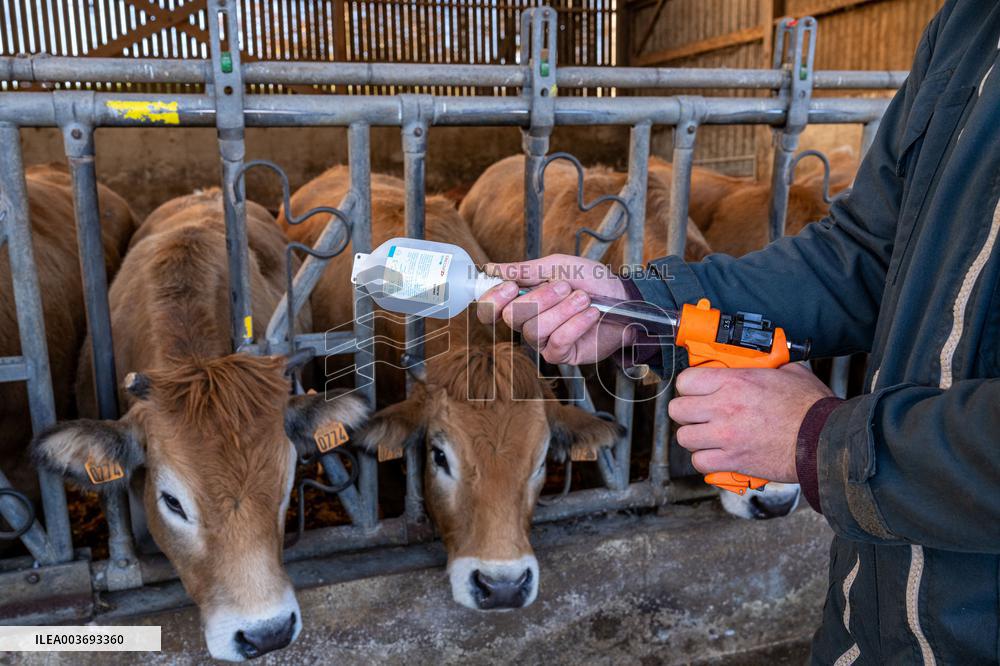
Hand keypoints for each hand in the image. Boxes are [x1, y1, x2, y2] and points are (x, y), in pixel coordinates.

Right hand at [477, 254, 632, 364]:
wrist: (624, 298)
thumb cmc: (592, 281)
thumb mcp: (559, 266)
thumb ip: (526, 269)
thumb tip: (492, 269)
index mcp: (521, 299)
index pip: (490, 309)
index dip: (493, 300)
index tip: (511, 286)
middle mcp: (527, 322)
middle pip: (512, 317)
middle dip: (541, 298)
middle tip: (565, 286)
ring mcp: (543, 340)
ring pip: (535, 329)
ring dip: (563, 310)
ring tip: (584, 299)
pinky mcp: (562, 354)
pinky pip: (557, 341)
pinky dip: (576, 324)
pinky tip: (590, 314)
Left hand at [668, 363, 832, 481]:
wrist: (824, 441)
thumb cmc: (811, 408)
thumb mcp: (789, 372)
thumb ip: (767, 365)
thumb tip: (763, 362)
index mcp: (735, 381)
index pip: (686, 381)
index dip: (690, 386)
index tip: (697, 391)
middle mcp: (724, 407)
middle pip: (678, 410)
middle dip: (687, 412)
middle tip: (700, 414)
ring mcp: (725, 436)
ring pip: (685, 437)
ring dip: (695, 437)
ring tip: (709, 436)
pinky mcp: (732, 460)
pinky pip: (699, 461)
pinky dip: (705, 460)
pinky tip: (717, 454)